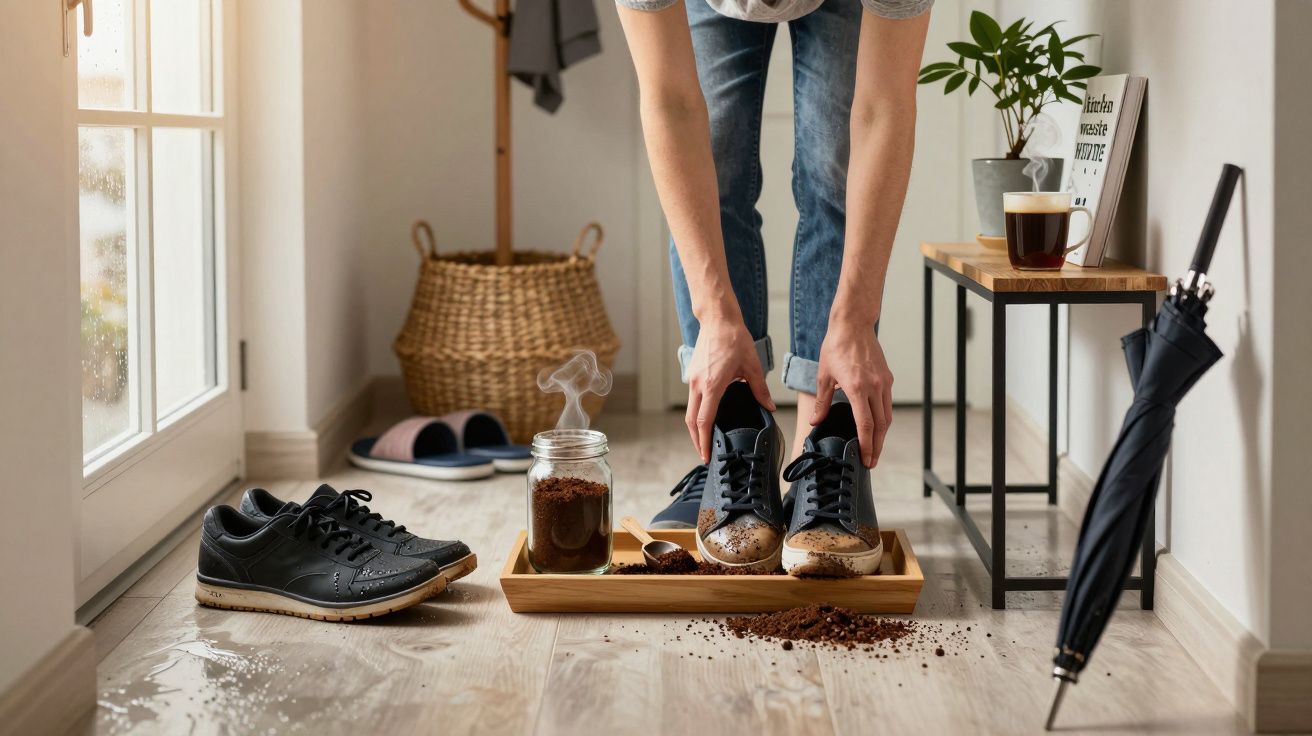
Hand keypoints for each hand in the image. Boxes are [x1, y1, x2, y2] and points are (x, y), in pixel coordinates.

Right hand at [685, 316, 774, 461]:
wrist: (718, 319)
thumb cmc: (734, 338)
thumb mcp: (752, 366)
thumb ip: (760, 389)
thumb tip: (768, 407)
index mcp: (712, 385)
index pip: (704, 420)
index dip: (704, 440)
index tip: (706, 454)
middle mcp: (698, 384)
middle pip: (692, 421)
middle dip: (697, 440)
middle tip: (704, 454)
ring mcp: (692, 379)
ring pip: (690, 411)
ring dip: (696, 428)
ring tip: (705, 440)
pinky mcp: (692, 374)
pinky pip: (692, 399)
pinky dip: (697, 413)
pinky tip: (707, 417)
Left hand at [812, 324, 892, 467]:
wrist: (853, 325)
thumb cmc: (836, 347)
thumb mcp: (824, 375)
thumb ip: (822, 402)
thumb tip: (816, 422)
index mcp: (857, 387)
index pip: (866, 424)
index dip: (867, 445)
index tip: (867, 459)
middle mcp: (874, 387)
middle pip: (880, 425)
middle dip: (877, 446)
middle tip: (872, 461)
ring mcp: (883, 382)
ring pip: (887, 416)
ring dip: (882, 435)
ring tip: (875, 449)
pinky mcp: (887, 378)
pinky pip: (887, 404)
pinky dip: (883, 418)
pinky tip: (876, 426)